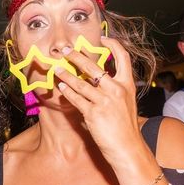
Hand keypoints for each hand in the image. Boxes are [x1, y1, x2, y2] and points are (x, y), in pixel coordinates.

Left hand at [55, 37, 143, 163]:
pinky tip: (61, 87)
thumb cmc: (125, 127)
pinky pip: (76, 99)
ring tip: (56, 68)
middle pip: (94, 67)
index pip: (123, 57)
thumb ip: (116, 90)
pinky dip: (67, 92)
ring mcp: (105, 101)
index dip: (113, 45)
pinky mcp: (93, 113)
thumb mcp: (126, 103)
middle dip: (77, 56)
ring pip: (81, 83)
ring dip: (66, 75)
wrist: (127, 147)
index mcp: (127, 85)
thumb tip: (100, 80)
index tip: (103, 38)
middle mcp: (116, 90)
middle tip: (65, 50)